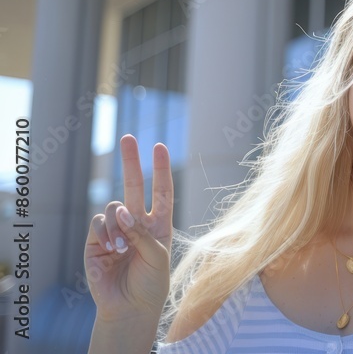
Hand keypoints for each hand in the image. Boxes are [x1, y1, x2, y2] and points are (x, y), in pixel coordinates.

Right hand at [85, 134, 172, 322]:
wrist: (129, 307)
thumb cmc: (151, 283)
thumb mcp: (157, 256)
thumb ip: (143, 233)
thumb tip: (123, 211)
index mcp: (160, 225)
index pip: (162, 192)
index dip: (161, 170)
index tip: (159, 147)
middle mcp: (138, 223)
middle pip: (135, 186)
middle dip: (132, 162)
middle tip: (128, 137)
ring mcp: (116, 230)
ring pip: (115, 206)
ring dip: (119, 224)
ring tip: (122, 247)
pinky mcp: (96, 240)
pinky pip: (99, 222)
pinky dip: (106, 232)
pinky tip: (111, 249)